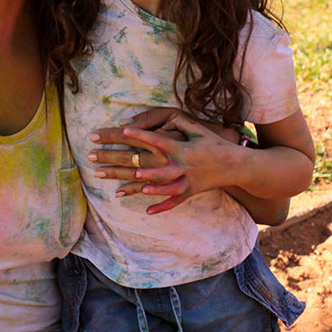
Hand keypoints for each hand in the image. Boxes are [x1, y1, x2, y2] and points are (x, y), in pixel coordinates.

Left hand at [89, 107, 243, 214]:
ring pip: (160, 185)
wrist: (235, 165)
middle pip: (146, 162)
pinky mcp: (189, 191)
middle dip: (118, 159)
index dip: (138, 133)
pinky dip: (161, 206)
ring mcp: (185, 180)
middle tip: (97, 158)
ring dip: (141, 186)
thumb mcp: (195, 127)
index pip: (155, 138)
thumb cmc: (211, 143)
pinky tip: (146, 210)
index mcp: (180, 146)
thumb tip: (151, 120)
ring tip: (122, 187)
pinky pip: (173, 200)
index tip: (121, 129)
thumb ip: (173, 121)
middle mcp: (181, 164)